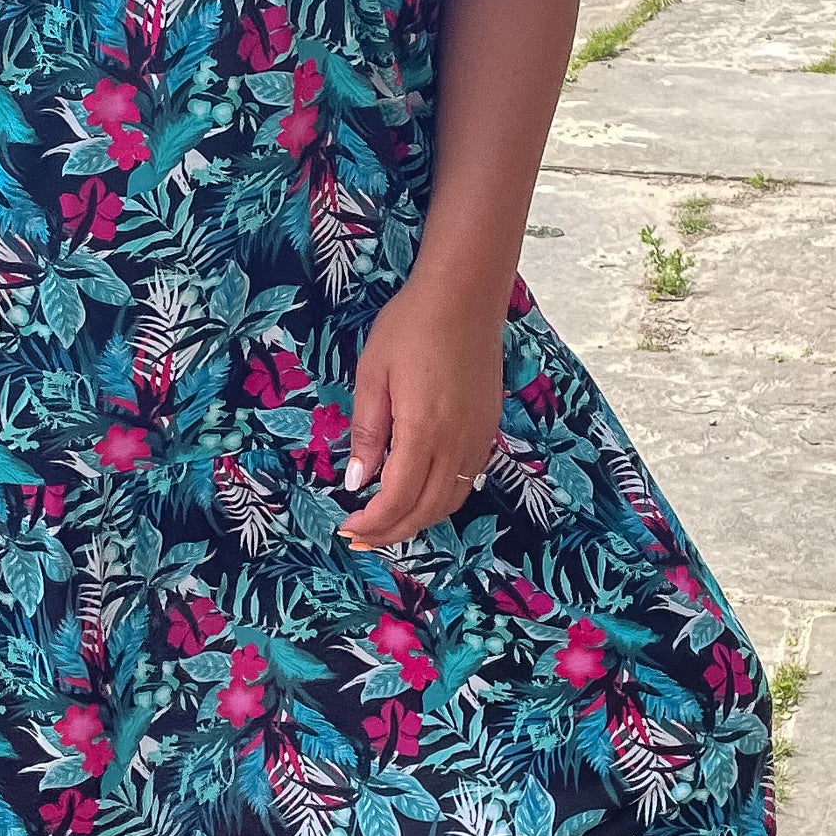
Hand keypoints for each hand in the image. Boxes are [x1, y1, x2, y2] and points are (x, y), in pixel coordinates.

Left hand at [336, 273, 502, 549]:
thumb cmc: (410, 328)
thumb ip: (367, 432)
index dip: (372, 523)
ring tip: (387, 524)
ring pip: (450, 501)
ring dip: (418, 521)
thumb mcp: (372, 376)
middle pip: (426, 510)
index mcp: (422, 431)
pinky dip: (441, 500)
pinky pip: (466, 481)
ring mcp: (477, 438)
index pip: (398, 499)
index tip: (347, 529)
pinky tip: (420, 496)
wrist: (464, 298)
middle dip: (391, 532)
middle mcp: (456, 443)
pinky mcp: (488, 429)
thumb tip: (357, 482)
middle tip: (360, 538)